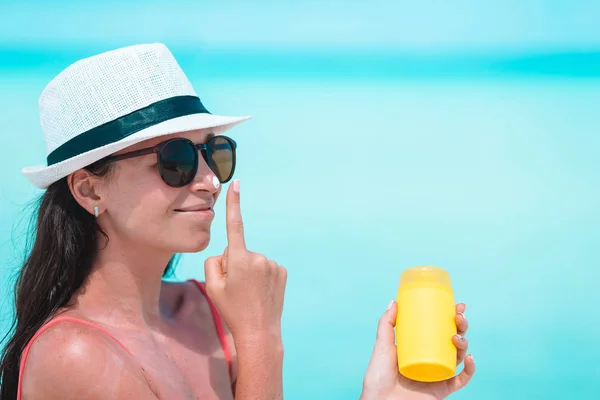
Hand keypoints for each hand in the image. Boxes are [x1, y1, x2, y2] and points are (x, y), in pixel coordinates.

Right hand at [204, 180, 286, 342]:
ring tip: (249, 294)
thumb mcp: (212, 287)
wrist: (259, 332)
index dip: (234, 203)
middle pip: (238, 252)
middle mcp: (258, 256)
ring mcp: (272, 264)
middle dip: (234, 265)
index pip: (234, 224)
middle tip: (236, 290)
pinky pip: (265, 268)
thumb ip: (213, 262)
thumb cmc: (231, 310)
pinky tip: (261, 293)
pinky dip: (261, 277)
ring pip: (253, 261)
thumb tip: (226, 253)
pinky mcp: (282, 271)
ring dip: (249, 272)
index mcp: (238, 258)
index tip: (236, 183)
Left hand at [361, 302, 474, 399]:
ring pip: (459, 356)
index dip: (450, 316)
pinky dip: (470, 370)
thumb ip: (386, 324)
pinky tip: (469, 358)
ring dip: (464, 343)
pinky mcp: (442, 389)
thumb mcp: (382, 346)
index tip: (455, 304)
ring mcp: (438, 374)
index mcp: (420, 348)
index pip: (439, 329)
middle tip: (458, 315)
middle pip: (452, 340)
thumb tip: (395, 301)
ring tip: (456, 337)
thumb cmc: (378, 377)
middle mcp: (432, 359)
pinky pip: (461, 380)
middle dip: (461, 326)